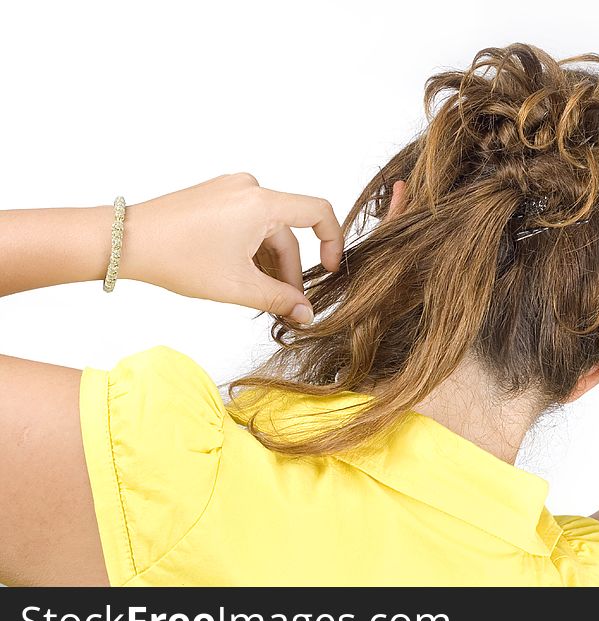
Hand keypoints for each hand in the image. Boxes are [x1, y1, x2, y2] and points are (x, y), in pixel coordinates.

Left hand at [121, 173, 343, 323]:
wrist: (127, 241)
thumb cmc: (178, 258)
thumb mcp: (236, 286)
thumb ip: (279, 300)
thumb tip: (306, 315)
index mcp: (261, 202)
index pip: (318, 212)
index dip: (333, 242)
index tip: (330, 270)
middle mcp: (250, 188)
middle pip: (288, 231)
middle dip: (290, 269)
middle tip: (285, 305)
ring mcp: (231, 190)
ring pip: (267, 230)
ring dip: (270, 262)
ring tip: (259, 295)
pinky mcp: (217, 195)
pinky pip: (249, 222)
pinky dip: (252, 249)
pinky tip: (242, 275)